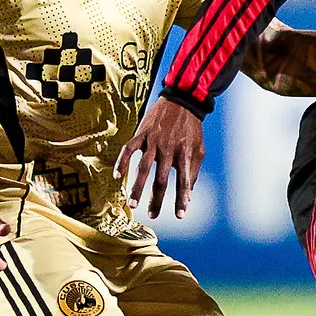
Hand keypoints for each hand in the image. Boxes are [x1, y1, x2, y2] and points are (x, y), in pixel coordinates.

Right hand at [116, 99, 203, 218]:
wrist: (182, 100)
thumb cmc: (191, 128)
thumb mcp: (199, 149)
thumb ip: (193, 171)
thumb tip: (189, 195)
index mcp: (184, 154)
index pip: (183, 181)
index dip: (182, 199)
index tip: (180, 215)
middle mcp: (168, 149)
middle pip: (161, 179)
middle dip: (157, 199)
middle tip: (153, 215)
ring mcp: (154, 141)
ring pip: (143, 168)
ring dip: (137, 188)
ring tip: (132, 205)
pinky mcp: (142, 133)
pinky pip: (129, 149)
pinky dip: (122, 162)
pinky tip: (117, 177)